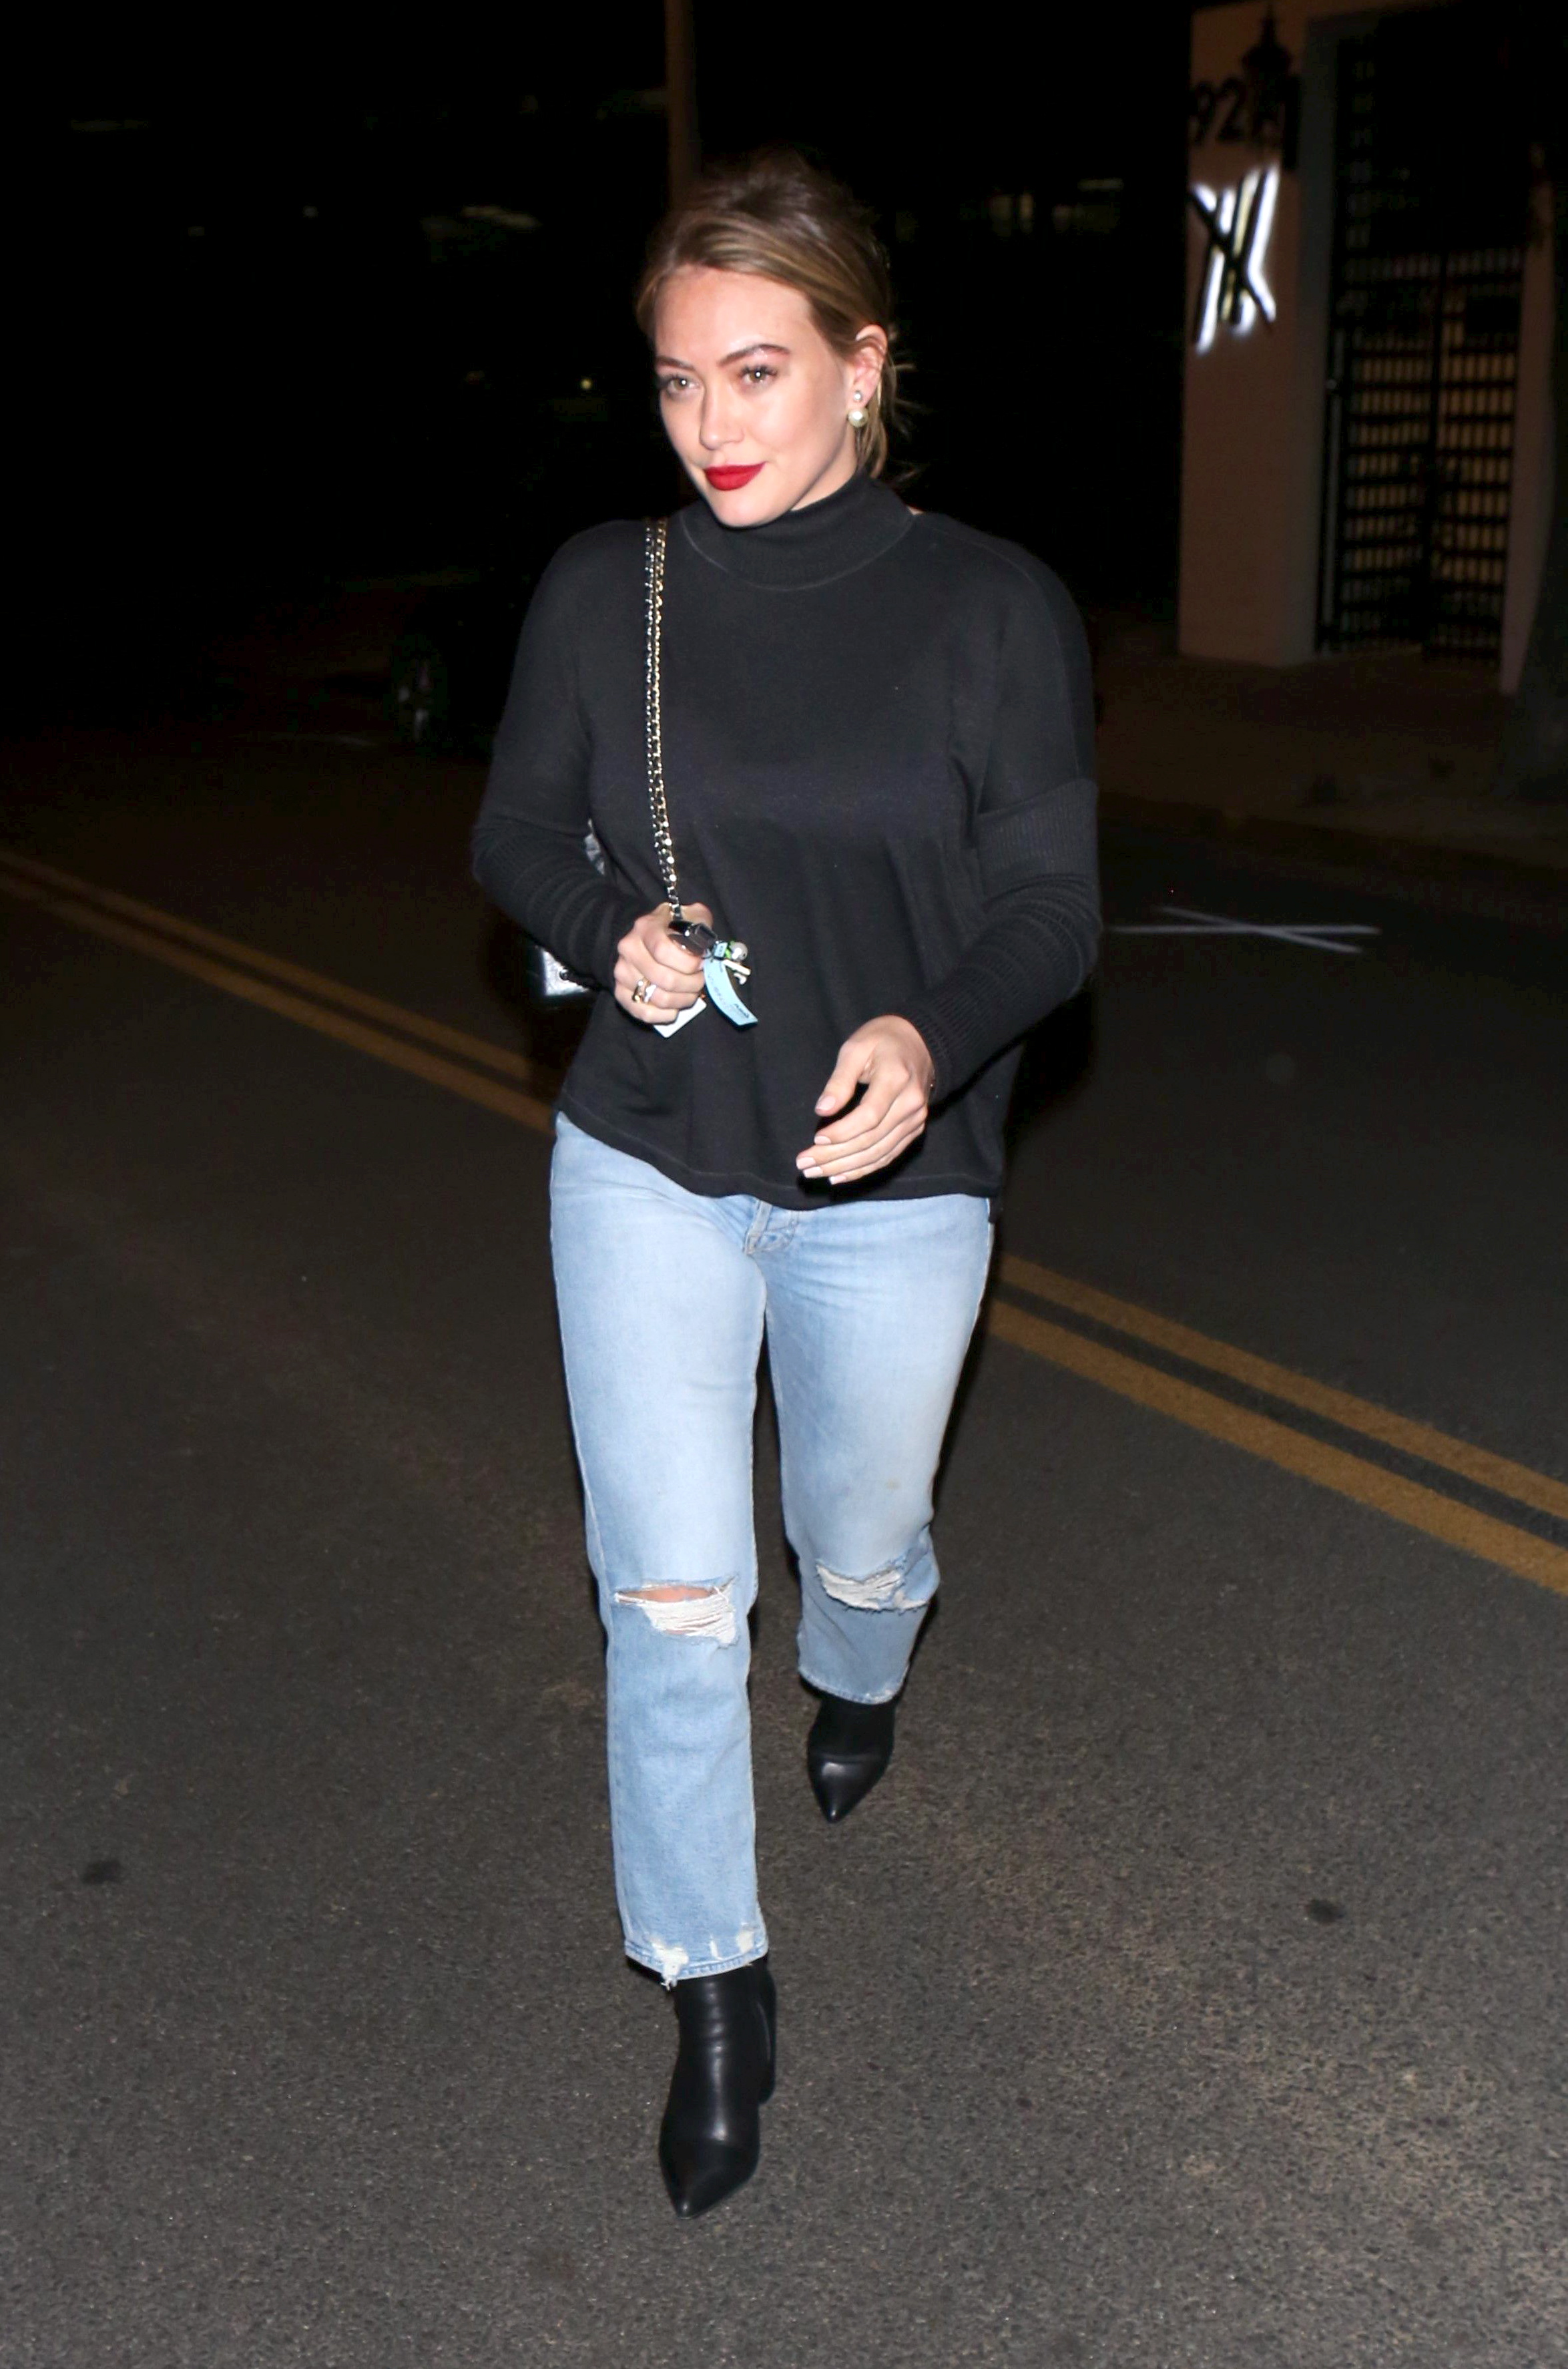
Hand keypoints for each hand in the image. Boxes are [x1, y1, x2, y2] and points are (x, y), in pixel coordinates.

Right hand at [614, 902, 712, 1022]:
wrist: (645, 937)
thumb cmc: (673, 928)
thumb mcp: (690, 916)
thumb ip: (701, 923)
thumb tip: (704, 944)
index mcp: (645, 928)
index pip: (664, 951)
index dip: (688, 962)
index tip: (700, 963)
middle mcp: (629, 950)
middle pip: (665, 979)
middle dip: (691, 984)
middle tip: (700, 980)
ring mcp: (622, 973)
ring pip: (658, 999)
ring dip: (683, 1000)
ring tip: (691, 992)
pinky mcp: (621, 993)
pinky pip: (645, 1013)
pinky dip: (666, 1014)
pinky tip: (676, 1006)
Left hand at [797, 1017, 934, 1186]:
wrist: (921, 1043)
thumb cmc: (882, 1041)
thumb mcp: (855, 1048)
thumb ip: (840, 1080)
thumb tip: (822, 1110)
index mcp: (896, 1079)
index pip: (869, 1116)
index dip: (842, 1132)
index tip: (817, 1140)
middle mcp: (911, 1104)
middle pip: (871, 1140)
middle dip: (835, 1156)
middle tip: (804, 1164)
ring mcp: (915, 1119)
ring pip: (879, 1153)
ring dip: (845, 1168)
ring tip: (815, 1172)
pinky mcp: (914, 1129)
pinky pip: (888, 1155)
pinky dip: (863, 1169)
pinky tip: (840, 1175)